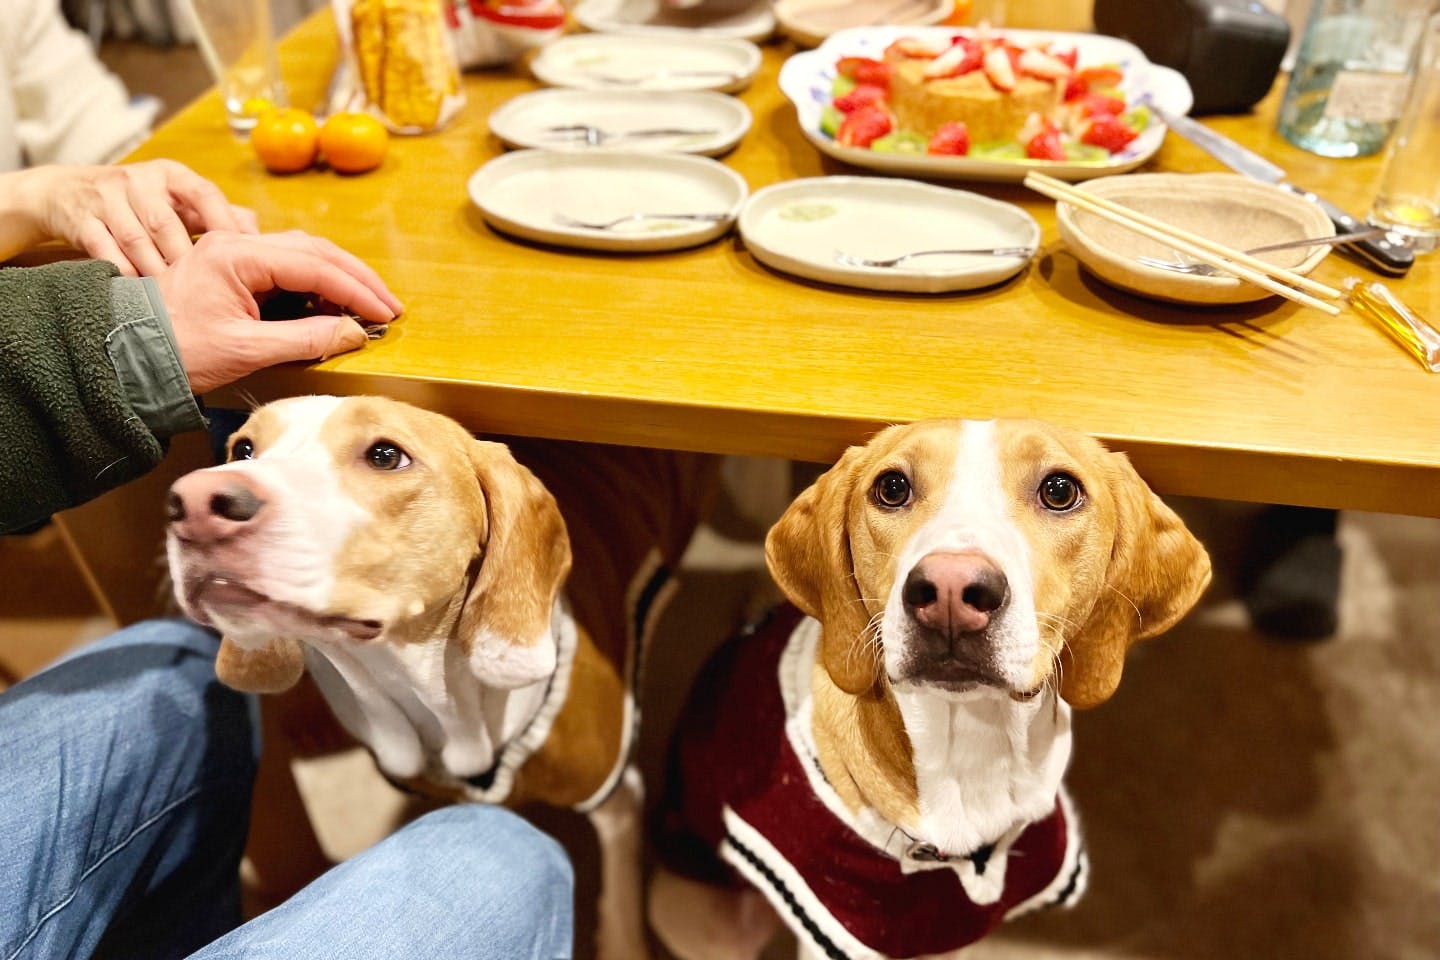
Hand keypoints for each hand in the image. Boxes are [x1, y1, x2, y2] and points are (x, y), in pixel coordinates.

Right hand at [1, 160, 258, 275]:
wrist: (66, 193)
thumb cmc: (139, 203)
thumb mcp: (177, 199)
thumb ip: (217, 215)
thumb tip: (260, 236)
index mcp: (170, 175)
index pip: (203, 193)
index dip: (222, 223)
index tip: (240, 254)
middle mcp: (138, 181)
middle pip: (167, 223)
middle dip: (186, 259)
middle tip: (207, 291)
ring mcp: (106, 198)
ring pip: (136, 240)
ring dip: (156, 271)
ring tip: (176, 300)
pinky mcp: (80, 219)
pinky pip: (104, 251)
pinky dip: (123, 274)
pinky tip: (140, 295)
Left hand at [154, 231, 403, 393]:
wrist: (126, 353)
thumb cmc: (177, 351)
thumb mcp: (245, 350)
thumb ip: (304, 339)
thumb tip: (352, 333)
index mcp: (237, 256)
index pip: (315, 266)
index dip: (356, 290)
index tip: (384, 313)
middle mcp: (237, 244)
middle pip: (314, 249)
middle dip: (356, 278)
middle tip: (388, 306)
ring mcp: (234, 252)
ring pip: (303, 253)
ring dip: (339, 277)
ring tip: (367, 304)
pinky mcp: (233, 268)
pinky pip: (286, 266)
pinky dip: (316, 282)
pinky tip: (332, 302)